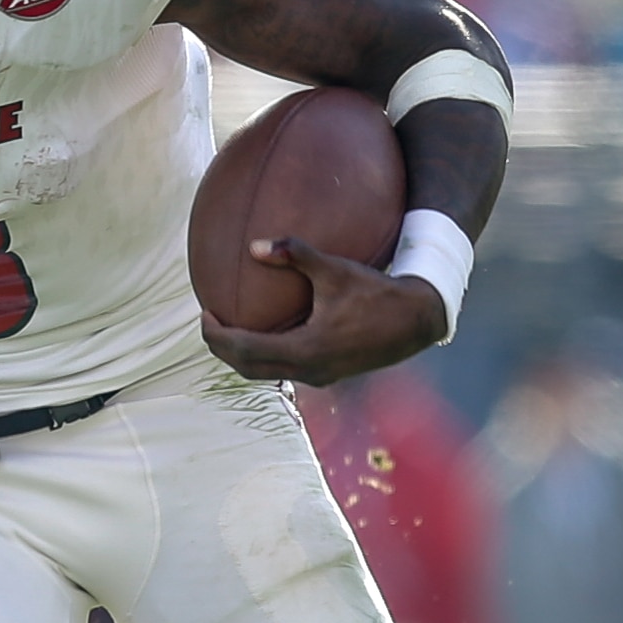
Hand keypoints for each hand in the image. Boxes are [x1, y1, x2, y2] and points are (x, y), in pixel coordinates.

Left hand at [199, 237, 445, 385]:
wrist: (417, 322)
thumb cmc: (377, 293)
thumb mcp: (336, 270)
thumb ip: (295, 254)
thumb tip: (254, 245)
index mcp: (303, 350)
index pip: (242, 350)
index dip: (216, 335)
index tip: (204, 314)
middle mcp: (307, 371)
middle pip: (247, 368)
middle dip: (222, 348)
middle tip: (210, 321)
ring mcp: (318, 376)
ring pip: (265, 373)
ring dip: (242, 354)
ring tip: (230, 326)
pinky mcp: (327, 374)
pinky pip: (283, 369)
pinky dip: (265, 355)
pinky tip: (266, 329)